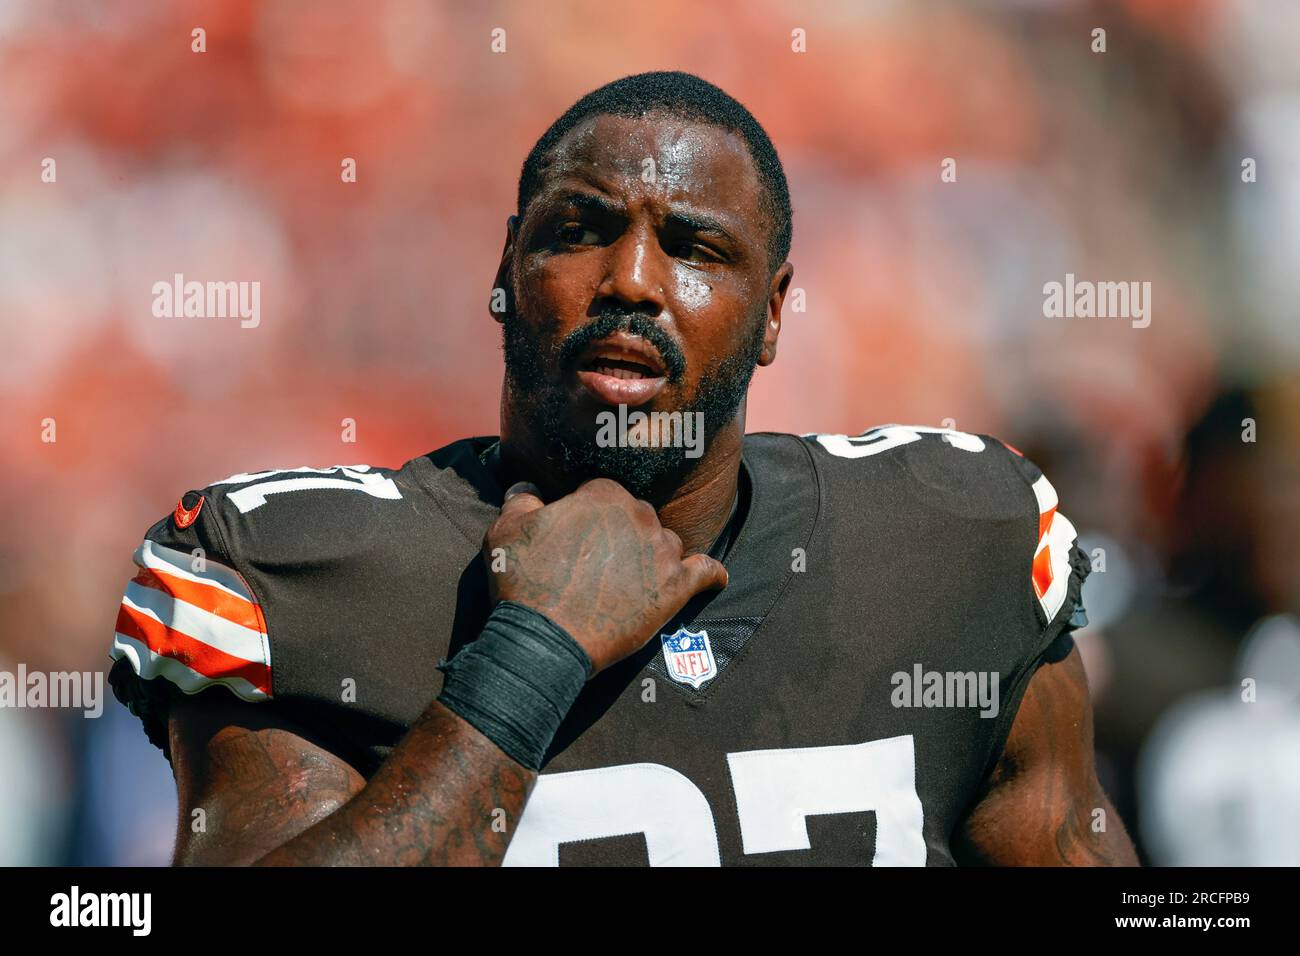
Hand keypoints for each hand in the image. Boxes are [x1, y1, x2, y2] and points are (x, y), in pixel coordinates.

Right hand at [484, 478, 728, 673]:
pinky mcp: (676, 588)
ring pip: (667, 543)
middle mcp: (641, 516)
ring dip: (655, 555)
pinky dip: (710, 574)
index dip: (588, 515)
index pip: (604, 493)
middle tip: (600, 563)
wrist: (545, 639)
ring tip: (635, 579)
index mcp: (604, 495)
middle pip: (638, 517)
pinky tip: (713, 578)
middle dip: (622, 534)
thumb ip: (521, 500)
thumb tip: (526, 485)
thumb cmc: (523, 582)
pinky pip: (706, 572)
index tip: (576, 538)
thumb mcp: (505, 530)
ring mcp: (663, 552)